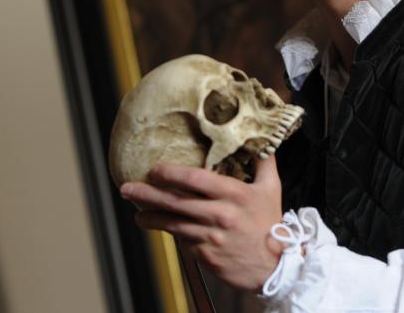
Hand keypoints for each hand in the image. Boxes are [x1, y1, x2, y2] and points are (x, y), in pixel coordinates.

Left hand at [119, 156, 284, 291]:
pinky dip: (170, 233)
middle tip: (127, 188)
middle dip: (147, 194)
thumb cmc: (271, 224)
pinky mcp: (205, 255)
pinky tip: (159, 228)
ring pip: (173, 223)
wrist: (275, 266)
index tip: (155, 169)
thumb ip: (263, 162)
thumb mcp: (271, 189)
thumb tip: (261, 137)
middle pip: (176, 201)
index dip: (171, 173)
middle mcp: (220, 214)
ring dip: (150, 217)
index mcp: (234, 194)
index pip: (196, 179)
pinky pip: (182, 240)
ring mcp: (210, 236)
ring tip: (137, 213)